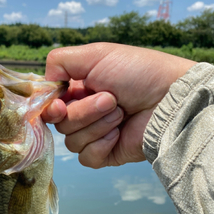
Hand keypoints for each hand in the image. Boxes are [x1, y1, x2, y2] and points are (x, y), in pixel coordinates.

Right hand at [42, 43, 195, 167]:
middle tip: (110, 99)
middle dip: (84, 112)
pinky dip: (101, 145)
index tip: (60, 105)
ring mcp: (95, 134)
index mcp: (79, 90)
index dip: (50, 108)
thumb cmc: (138, 72)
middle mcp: (84, 112)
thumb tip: (44, 83)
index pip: (49, 105)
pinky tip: (118, 134)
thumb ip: (60, 62)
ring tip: (120, 113)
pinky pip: (86, 158)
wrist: (169, 99)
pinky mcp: (106, 154)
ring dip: (96, 126)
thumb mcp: (96, 54)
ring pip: (72, 142)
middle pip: (60, 125)